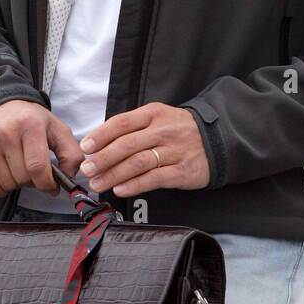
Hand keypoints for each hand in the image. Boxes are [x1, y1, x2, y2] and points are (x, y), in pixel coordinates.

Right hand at [0, 100, 81, 197]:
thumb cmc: (29, 120)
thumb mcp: (56, 128)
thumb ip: (71, 152)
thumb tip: (70, 177)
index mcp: (29, 125)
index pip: (37, 167)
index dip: (47, 184)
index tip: (51, 186)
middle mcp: (5, 133)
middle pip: (22, 178)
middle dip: (32, 182)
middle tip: (32, 172)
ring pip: (7, 185)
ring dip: (16, 184)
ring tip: (17, 168)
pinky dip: (0, 188)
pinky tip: (4, 174)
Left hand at [78, 102, 209, 197]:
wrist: (217, 140)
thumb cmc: (178, 131)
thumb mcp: (158, 119)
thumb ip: (132, 128)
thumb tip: (99, 144)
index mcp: (154, 114)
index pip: (122, 123)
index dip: (101, 136)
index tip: (85, 148)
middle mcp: (164, 131)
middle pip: (127, 145)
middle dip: (103, 159)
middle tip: (87, 170)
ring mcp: (175, 151)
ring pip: (138, 163)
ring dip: (114, 175)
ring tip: (98, 183)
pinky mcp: (183, 171)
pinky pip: (154, 179)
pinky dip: (134, 185)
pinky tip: (120, 190)